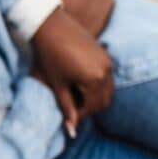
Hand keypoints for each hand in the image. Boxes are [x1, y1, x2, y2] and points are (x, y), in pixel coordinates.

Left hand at [31, 9, 114, 137]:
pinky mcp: (105, 54)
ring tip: (76, 99)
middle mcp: (106, 71)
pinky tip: (81, 85)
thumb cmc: (50, 56)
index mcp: (95, 79)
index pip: (93, 107)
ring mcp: (108, 61)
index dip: (81, 116)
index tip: (69, 119)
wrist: (50, 27)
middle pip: (104, 101)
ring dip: (95, 98)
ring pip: (108, 90)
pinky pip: (107, 78)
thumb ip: (66, 108)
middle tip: (73, 110)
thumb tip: (72, 131)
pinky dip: (98, 86)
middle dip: (90, 108)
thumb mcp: (57, 84)